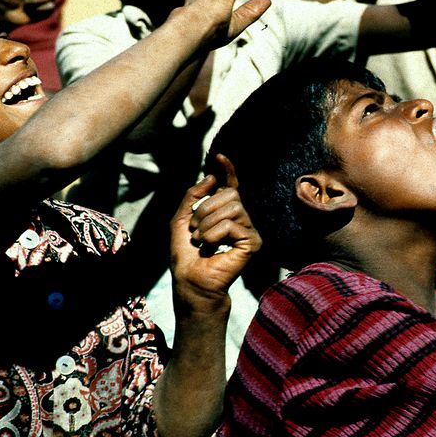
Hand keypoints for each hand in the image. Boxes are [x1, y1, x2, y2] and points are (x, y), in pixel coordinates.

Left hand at [170, 154, 261, 305]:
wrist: (190, 280)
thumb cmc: (186, 255)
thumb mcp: (181, 219)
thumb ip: (193, 196)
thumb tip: (213, 177)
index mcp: (224, 212)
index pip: (230, 186)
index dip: (227, 170)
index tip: (219, 156)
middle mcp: (240, 218)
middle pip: (230, 194)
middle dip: (205, 209)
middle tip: (195, 230)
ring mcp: (249, 230)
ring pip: (233, 207)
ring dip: (208, 224)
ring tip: (202, 240)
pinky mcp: (253, 242)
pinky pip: (233, 224)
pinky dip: (215, 234)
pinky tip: (211, 247)